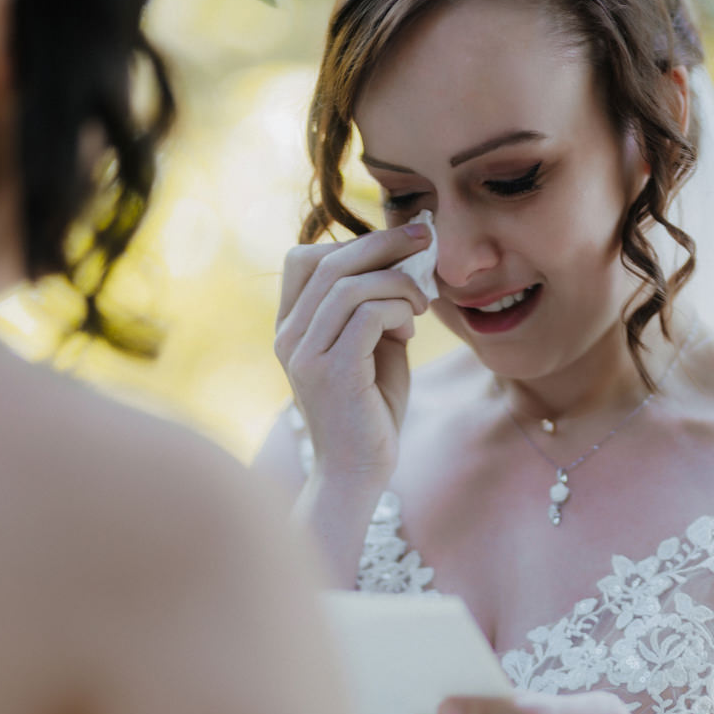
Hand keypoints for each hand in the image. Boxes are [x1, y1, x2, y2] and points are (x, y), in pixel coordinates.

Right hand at [275, 223, 432, 486]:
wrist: (358, 474)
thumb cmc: (370, 412)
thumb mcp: (373, 350)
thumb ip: (377, 310)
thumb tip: (404, 269)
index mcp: (291, 327)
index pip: (304, 258)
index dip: (352, 242)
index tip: (399, 244)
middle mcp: (289, 336)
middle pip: (329, 261)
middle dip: (383, 243)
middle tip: (425, 239)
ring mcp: (305, 354)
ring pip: (349, 284)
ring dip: (397, 282)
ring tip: (422, 301)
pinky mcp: (333, 371)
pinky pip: (368, 314)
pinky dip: (398, 309)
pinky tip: (412, 327)